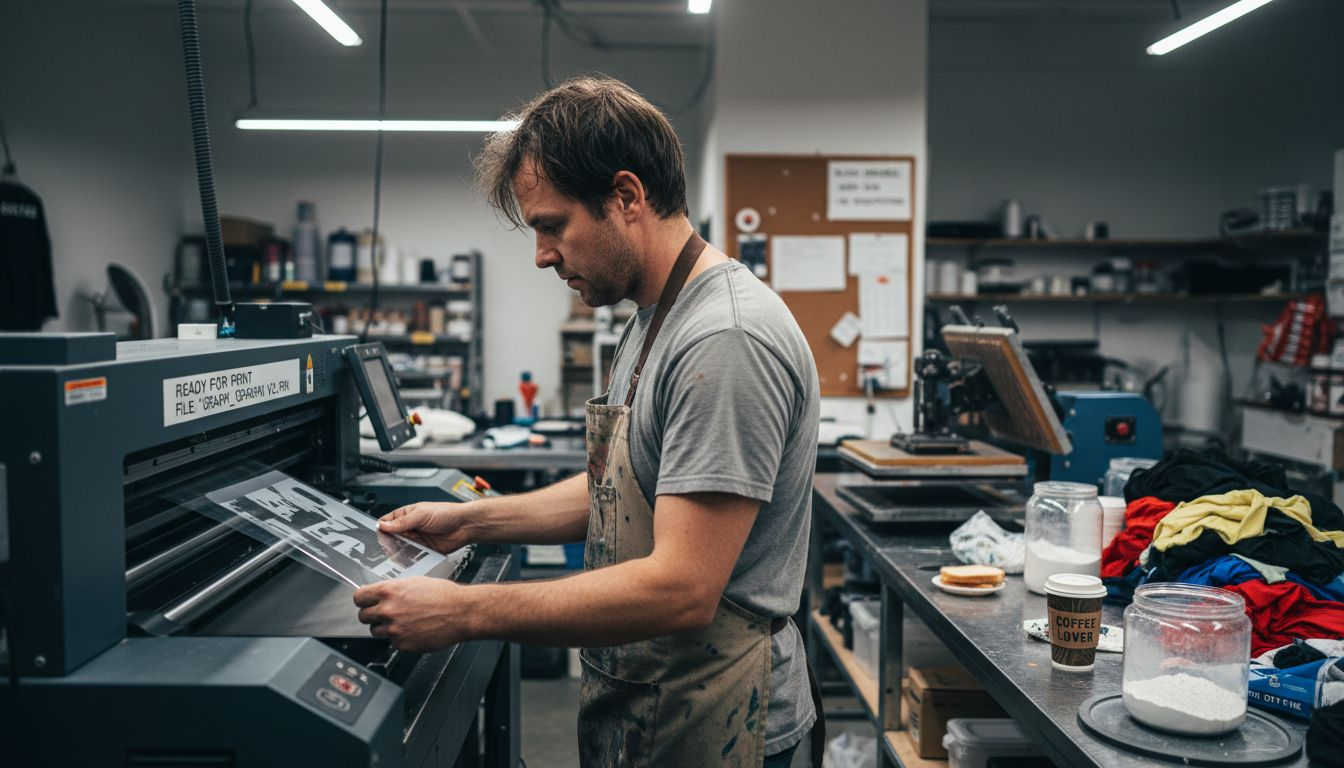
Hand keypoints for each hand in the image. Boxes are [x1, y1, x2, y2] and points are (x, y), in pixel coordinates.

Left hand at [353, 576, 470, 651]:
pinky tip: (413, 630)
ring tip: (403, 622)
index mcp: (389, 592)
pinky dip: (400, 638)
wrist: (461, 612)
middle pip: (363, 616)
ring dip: (385, 628)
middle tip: (385, 613)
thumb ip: (393, 589)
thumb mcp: (415, 582)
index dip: (363, 600)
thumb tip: (380, 594)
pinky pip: (392, 642)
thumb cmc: (443, 595)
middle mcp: (388, 611)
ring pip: (375, 631)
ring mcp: (394, 630)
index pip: (359, 597)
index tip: (365, 602)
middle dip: (372, 615)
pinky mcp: (402, 644)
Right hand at [377, 501, 474, 553]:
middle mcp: (410, 527)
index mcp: (407, 514)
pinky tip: (404, 561)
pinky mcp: (423, 551)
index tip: (374, 535)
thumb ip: (402, 522)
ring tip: (392, 555)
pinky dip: (407, 559)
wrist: (465, 526)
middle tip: (381, 548)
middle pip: (392, 537)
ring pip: (400, 548)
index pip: (387, 521)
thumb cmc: (447, 513)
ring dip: (396, 551)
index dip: (380, 528)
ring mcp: (416, 540)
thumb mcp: (421, 514)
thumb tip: (383, 525)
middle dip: (387, 542)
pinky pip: (412, 556)